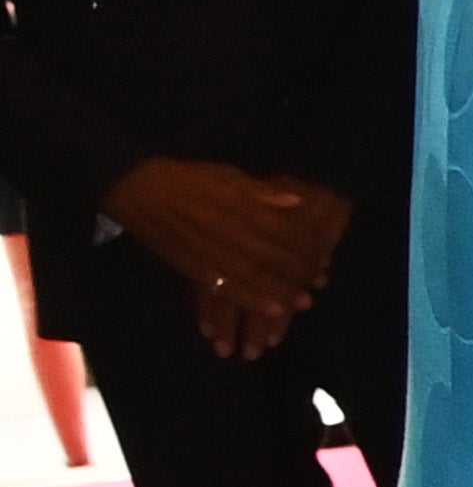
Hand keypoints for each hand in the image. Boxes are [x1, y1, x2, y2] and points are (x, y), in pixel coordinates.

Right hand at [108, 159, 344, 355]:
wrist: (136, 190)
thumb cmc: (187, 179)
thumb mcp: (226, 175)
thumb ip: (261, 192)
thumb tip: (296, 201)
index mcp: (234, 206)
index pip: (279, 232)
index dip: (303, 248)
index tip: (323, 260)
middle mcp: (222, 231)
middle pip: (267, 258)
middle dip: (294, 275)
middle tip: (316, 288)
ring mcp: (205, 251)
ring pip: (246, 277)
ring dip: (275, 294)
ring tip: (299, 306)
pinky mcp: (190, 267)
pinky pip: (221, 289)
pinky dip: (245, 301)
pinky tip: (265, 311)